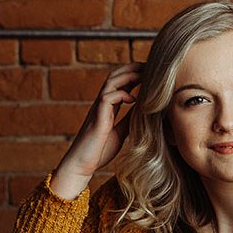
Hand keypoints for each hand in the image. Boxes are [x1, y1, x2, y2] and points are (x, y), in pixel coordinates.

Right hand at [51, 62, 142, 198]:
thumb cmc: (98, 151)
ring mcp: (98, 109)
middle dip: (132, 68)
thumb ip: (128, 120)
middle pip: (115, 75)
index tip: (151, 73)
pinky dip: (122, 94)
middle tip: (150, 66)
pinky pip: (107, 97)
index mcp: (108, 107)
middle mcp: (101, 104)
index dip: (134, 74)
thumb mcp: (120, 133)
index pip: (121, 83)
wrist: (82, 166)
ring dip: (128, 76)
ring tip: (144, 75)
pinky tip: (133, 100)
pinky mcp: (96, 118)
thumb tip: (143, 111)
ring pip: (111, 82)